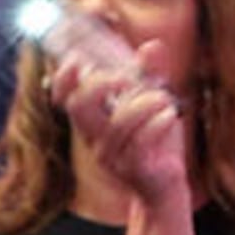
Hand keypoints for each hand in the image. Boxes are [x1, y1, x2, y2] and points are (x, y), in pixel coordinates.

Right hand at [53, 48, 183, 214]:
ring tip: (165, 99)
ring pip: (118, 123)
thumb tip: (152, 46)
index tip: (78, 60)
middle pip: (78, 106)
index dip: (64, 77)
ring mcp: (111, 156)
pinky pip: (141, 142)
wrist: (164, 188)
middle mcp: (94, 138)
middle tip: (126, 79)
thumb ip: (150, 75)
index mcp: (93, 121)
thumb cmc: (155, 143)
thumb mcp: (152, 103)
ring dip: (146, 103)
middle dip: (99, 84)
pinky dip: (159, 122)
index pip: (64, 97)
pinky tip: (171, 115)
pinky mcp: (133, 170)